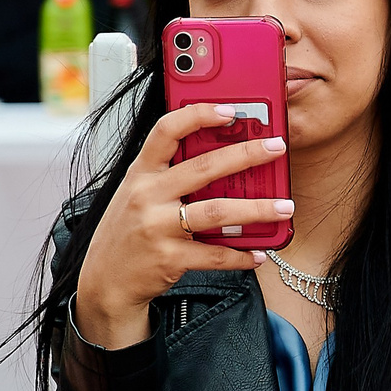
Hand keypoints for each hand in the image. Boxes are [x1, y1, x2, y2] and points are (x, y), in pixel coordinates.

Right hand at [74, 104, 289, 345]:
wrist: (105, 280)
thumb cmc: (129, 230)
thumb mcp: (139, 193)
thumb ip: (170, 174)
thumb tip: (225, 157)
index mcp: (141, 172)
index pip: (166, 131)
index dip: (198, 115)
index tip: (230, 110)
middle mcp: (146, 195)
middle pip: (204, 167)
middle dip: (246, 155)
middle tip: (277, 148)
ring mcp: (157, 227)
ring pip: (217, 212)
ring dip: (257, 209)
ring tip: (285, 207)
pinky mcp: (169, 258)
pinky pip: (215, 254)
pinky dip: (242, 254)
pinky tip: (260, 252)